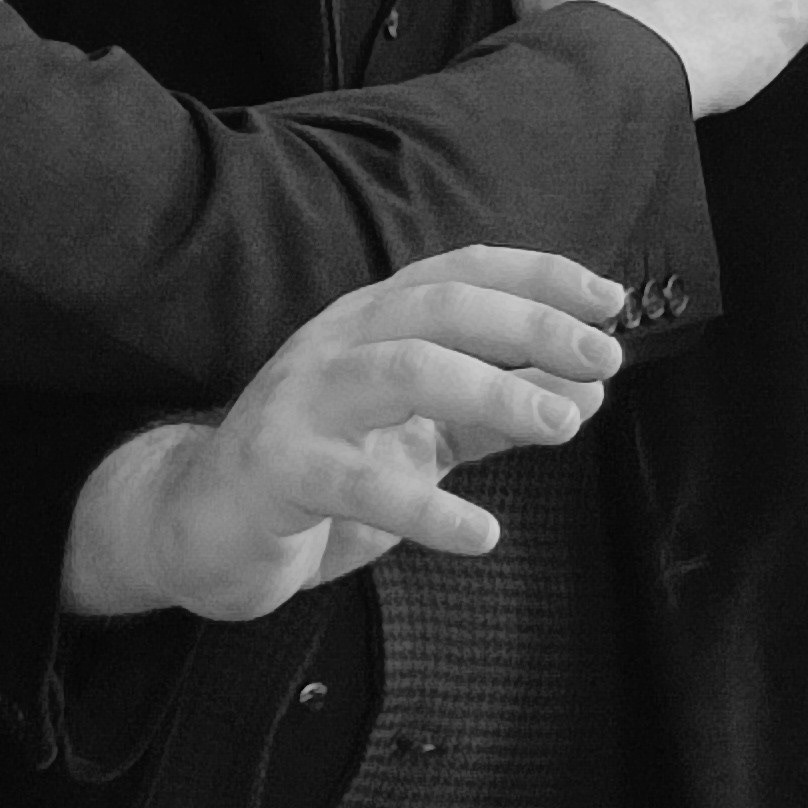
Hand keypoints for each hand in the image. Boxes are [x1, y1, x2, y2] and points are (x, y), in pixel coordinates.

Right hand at [63, 247, 624, 620]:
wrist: (197, 526)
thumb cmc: (315, 475)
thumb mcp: (414, 437)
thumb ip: (490, 414)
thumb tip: (586, 392)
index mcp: (365, 325)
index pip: (457, 273)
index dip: (537, 277)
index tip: (610, 301)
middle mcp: (332, 346)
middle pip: (439, 308)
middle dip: (530, 326)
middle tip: (601, 361)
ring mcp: (299, 402)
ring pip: (403, 370)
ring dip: (492, 391)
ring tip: (560, 426)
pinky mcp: (277, 470)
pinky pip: (359, 483)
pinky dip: (428, 508)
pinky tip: (481, 533)